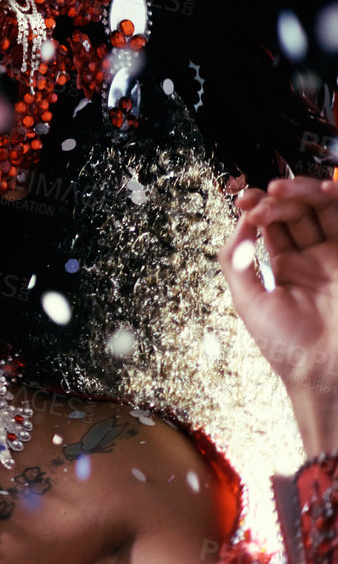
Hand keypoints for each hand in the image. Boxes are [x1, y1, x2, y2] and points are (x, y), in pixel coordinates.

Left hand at [220, 177, 337, 451]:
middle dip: (277, 196)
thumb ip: (236, 260)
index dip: (259, 206)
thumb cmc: (288, 347)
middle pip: (299, 210)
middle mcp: (316, 258)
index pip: (275, 223)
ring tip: (280, 190)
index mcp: (288, 267)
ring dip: (303, 191)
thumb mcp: (248, 299)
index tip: (244, 201)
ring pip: (324, 209)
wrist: (324, 373)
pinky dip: (336, 196)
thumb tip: (236, 224)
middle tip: (260, 197)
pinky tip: (321, 190)